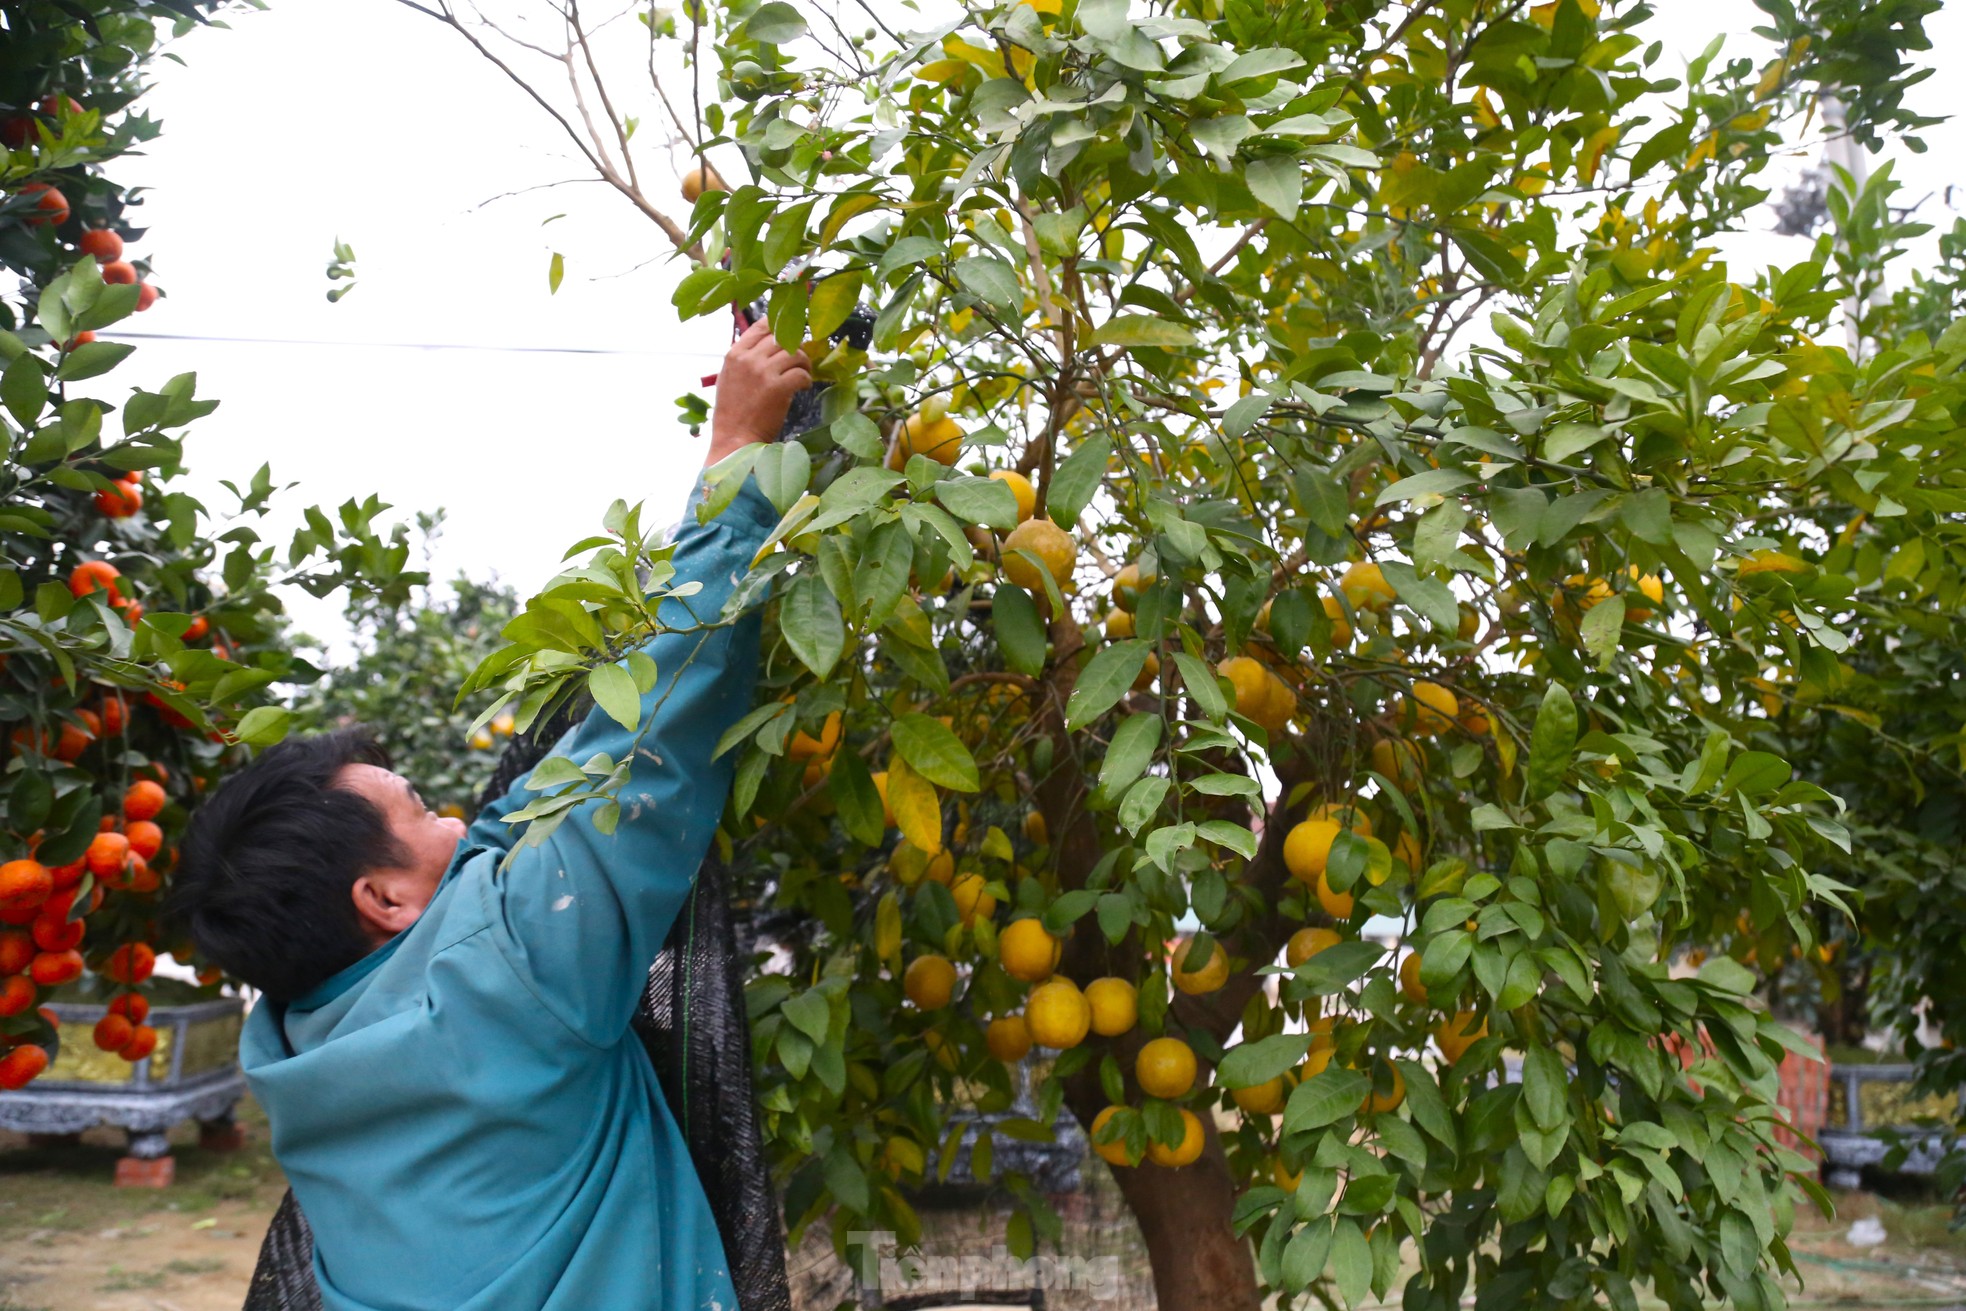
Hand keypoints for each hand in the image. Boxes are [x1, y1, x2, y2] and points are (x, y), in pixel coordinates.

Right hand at [706, 318, 811, 465]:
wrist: (735, 439)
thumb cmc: (731, 413)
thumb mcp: (728, 378)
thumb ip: (744, 359)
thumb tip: (766, 346)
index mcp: (735, 354)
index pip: (761, 326)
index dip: (779, 328)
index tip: (789, 336)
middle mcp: (749, 359)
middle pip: (781, 338)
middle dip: (795, 348)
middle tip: (799, 361)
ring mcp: (764, 372)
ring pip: (795, 353)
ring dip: (804, 363)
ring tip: (803, 375)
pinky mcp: (779, 388)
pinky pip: (801, 373)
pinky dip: (806, 379)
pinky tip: (803, 387)